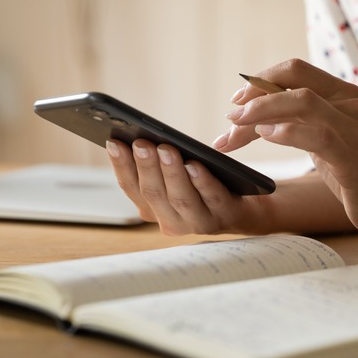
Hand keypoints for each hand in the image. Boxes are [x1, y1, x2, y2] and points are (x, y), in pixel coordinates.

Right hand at [105, 138, 274, 234]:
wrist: (244, 208)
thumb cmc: (203, 185)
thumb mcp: (175, 177)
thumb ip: (157, 164)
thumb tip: (138, 135)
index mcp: (152, 210)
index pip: (131, 187)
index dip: (121, 165)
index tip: (113, 142)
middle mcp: (171, 221)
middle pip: (153, 193)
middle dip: (146, 166)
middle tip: (141, 143)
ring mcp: (198, 222)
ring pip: (180, 198)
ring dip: (171, 172)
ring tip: (165, 149)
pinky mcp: (224, 217)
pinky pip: (211, 198)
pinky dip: (201, 181)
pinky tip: (195, 164)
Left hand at [218, 59, 357, 238]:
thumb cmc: (351, 171)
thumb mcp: (320, 139)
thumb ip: (294, 122)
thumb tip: (249, 117)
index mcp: (341, 94)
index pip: (295, 71)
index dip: (261, 80)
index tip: (236, 101)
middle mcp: (349, 104)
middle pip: (294, 81)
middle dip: (255, 95)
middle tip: (230, 116)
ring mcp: (354, 128)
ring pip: (303, 102)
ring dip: (262, 111)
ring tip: (237, 127)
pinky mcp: (354, 158)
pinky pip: (318, 136)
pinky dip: (287, 132)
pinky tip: (266, 137)